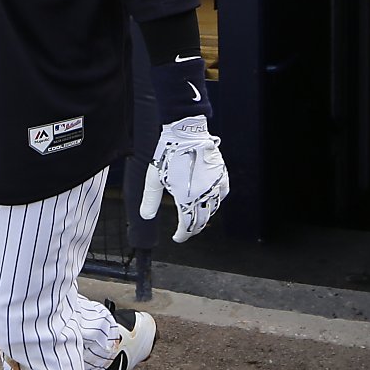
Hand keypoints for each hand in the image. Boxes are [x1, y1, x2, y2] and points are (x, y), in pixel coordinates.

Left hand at [140, 116, 229, 242]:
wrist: (185, 132)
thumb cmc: (168, 153)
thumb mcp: (153, 179)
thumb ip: (150, 200)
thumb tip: (146, 216)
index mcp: (187, 197)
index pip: (187, 226)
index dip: (182, 235)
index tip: (178, 238)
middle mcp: (203, 193)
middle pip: (202, 220)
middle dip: (194, 229)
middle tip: (187, 231)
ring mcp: (214, 184)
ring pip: (213, 208)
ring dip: (206, 216)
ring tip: (198, 217)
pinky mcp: (221, 173)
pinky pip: (223, 192)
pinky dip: (218, 200)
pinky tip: (213, 199)